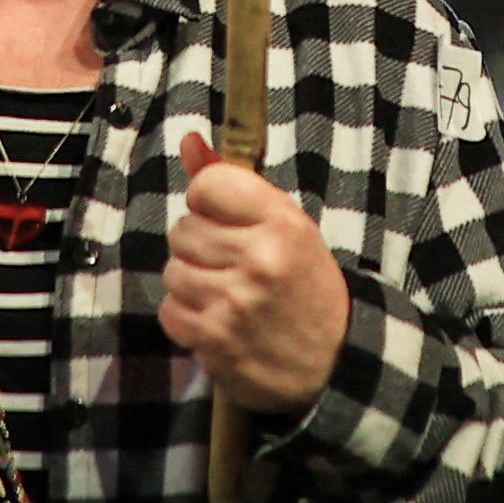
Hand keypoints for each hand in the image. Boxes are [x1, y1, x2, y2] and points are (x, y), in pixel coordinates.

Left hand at [158, 123, 346, 413]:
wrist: (333, 362)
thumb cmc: (304, 284)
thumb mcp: (286, 226)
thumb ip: (234, 183)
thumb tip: (188, 140)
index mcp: (282, 223)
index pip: (208, 184)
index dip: (208, 201)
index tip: (225, 219)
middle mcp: (259, 260)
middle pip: (182, 229)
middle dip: (199, 246)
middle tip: (231, 264)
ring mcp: (235, 303)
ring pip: (172, 270)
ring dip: (191, 282)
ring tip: (225, 293)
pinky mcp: (216, 341)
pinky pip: (169, 310)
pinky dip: (186, 316)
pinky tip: (216, 319)